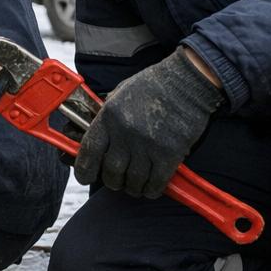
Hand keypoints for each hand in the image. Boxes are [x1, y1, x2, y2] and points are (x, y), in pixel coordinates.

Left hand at [74, 49, 224, 197]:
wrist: (187, 80)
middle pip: (111, 171)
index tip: (86, 177)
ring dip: (132, 187)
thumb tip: (96, 142)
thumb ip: (107, 118)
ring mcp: (148, 144)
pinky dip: (151, 189)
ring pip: (133, 181)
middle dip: (112, 181)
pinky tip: (151, 188)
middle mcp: (125, 132)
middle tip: (117, 181)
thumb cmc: (152, 86)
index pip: (89, 151)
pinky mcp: (170, 153)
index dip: (84, 170)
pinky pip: (156, 182)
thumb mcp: (119, 94)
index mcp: (109, 116)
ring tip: (135, 185)